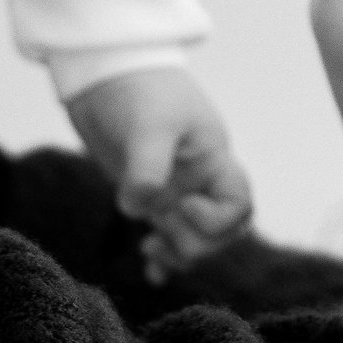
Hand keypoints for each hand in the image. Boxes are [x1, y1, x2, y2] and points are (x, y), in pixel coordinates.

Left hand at [65, 66, 254, 278]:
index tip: (181, 206)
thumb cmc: (137, 87)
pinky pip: (165, 235)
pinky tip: (149, 271)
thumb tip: (139, 210)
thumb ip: (147, 167)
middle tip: (161, 233)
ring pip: (193, 238)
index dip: (217, 220)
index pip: (239, 204)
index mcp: (212, 159)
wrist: (104, 71)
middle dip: (196, 243)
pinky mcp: (148, 195)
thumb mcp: (148, 124)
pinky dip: (162, 258)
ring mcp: (174, 189)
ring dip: (178, 254)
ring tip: (149, 252)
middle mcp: (199, 179)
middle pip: (222, 232)